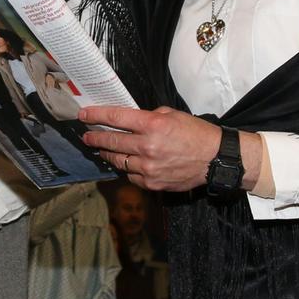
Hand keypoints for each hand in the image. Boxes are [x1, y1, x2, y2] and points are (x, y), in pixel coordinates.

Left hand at [80, 105, 223, 192]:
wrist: (214, 159)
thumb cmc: (195, 134)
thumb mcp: (172, 115)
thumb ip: (148, 117)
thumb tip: (128, 121)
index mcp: (153, 125)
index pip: (116, 118)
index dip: (96, 115)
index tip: (83, 115)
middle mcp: (147, 146)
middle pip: (112, 141)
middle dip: (95, 138)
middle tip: (87, 136)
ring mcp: (148, 167)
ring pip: (118, 160)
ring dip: (108, 154)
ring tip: (102, 149)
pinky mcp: (152, 183)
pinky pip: (131, 175)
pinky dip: (127, 168)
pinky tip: (125, 163)